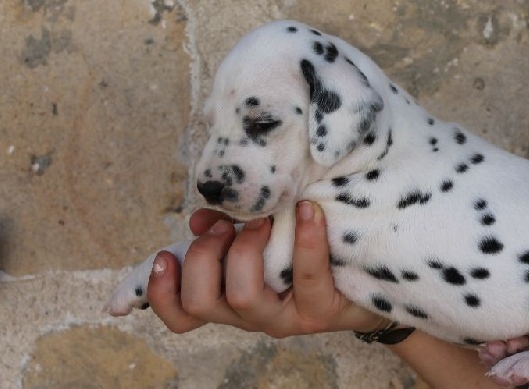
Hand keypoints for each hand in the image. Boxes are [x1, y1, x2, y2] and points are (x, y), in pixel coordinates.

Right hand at [147, 201, 385, 336]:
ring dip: (245, 249)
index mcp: (230, 298)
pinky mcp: (319, 311)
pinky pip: (306, 276)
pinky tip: (309, 210)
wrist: (367, 280)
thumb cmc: (306, 254)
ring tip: (262, 221)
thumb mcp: (263, 239)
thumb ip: (228, 229)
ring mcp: (285, 317)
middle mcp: (251, 315)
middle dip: (203, 255)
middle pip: (200, 302)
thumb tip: (200, 219)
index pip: (181, 314)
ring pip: (242, 297)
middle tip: (225, 226)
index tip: (163, 255)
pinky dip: (306, 239)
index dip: (161, 292)